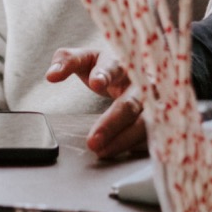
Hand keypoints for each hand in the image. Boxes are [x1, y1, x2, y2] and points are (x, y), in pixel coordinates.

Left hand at [45, 45, 146, 160]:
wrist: (136, 69)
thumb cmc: (106, 65)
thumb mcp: (85, 58)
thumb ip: (66, 61)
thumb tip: (51, 75)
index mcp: (120, 62)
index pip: (113, 66)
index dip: (105, 74)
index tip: (96, 82)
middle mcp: (140, 81)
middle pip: (131, 102)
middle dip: (112, 123)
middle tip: (93, 142)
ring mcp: (153, 101)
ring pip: (145, 122)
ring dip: (124, 139)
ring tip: (101, 151)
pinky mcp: (159, 117)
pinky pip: (152, 134)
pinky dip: (137, 145)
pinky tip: (121, 153)